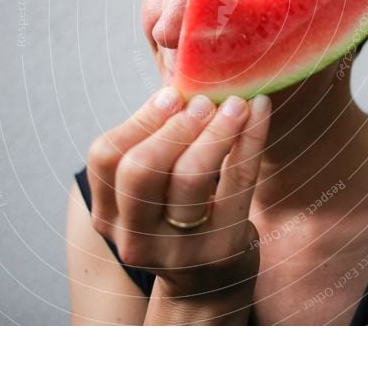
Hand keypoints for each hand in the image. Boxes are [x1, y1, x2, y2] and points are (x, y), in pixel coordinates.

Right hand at [86, 87, 270, 298]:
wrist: (207, 284)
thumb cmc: (175, 217)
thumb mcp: (147, 193)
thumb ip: (149, 146)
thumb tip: (179, 83)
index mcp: (109, 216)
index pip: (106, 158)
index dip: (139, 120)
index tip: (171, 95)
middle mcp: (135, 237)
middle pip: (140, 169)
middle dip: (173, 126)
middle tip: (203, 101)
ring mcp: (179, 247)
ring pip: (190, 177)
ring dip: (215, 129)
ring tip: (235, 104)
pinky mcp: (222, 246)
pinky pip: (239, 181)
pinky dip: (252, 138)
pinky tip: (260, 110)